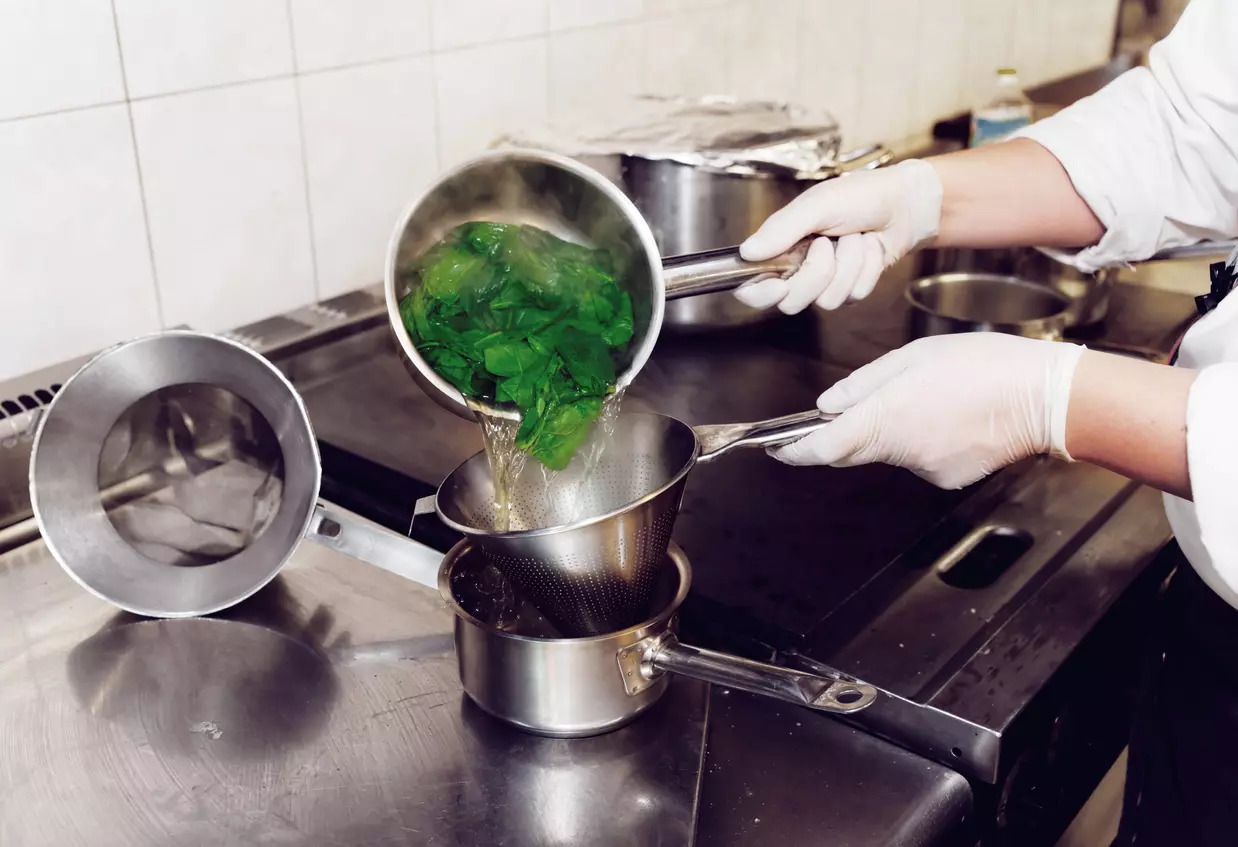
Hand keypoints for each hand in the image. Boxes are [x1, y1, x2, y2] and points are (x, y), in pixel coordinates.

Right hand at [734, 159, 942, 313]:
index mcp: (781, 247)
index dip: (758, 293)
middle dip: (817, 272)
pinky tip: (869, 249)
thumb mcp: (816, 205)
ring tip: (854, 239)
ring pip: (826, 301)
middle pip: (791, 301)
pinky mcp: (851, 288)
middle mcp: (798, 268)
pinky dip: (866, 269)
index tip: (777, 285)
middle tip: (827, 243)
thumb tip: (748, 251)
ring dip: (848, 265)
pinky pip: (852, 296)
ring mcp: (826, 281)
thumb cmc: (860, 196)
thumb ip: (781, 228)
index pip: (751, 286)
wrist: (904, 204)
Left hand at [772, 334, 1085, 488]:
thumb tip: (827, 405)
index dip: (794, 451)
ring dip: (889, 430)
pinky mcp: (948, 477)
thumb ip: (864, 384)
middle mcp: (900, 451)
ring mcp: (925, 468)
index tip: (778, 448)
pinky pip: (918, 459)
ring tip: (926, 397)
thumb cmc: (982, 365)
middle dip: (841, 435)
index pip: (822, 447)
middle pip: (852, 451)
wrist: (1044, 396)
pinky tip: (947, 416)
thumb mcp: (913, 357)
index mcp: (885, 417)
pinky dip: (920, 440)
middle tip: (847, 411)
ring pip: (888, 451)